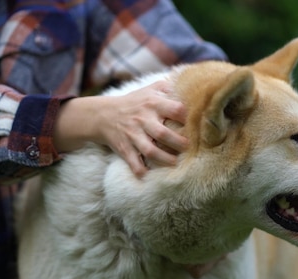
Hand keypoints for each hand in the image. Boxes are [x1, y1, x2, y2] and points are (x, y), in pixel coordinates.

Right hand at [54, 80, 187, 177]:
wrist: (103, 114)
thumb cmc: (133, 102)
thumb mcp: (149, 90)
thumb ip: (168, 87)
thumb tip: (191, 84)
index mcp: (152, 103)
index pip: (174, 109)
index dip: (186, 117)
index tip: (195, 125)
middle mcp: (143, 119)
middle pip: (163, 133)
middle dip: (178, 142)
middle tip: (188, 147)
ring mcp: (132, 134)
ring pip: (149, 150)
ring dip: (164, 158)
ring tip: (175, 162)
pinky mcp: (124, 147)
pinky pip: (132, 161)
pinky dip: (139, 169)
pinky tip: (148, 175)